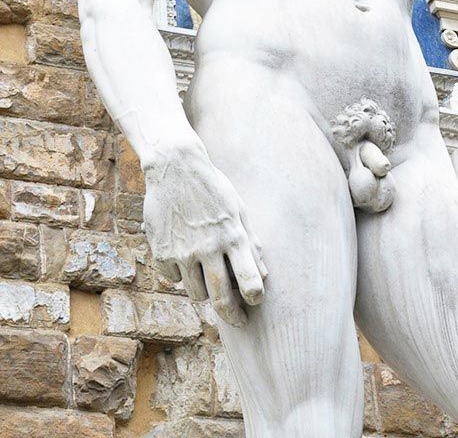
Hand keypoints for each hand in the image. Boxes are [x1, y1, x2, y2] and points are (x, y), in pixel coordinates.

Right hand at [143, 143, 266, 326]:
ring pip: (196, 294)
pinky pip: (174, 280)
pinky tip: (184, 256)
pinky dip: (181, 275)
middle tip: (239, 322)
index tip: (256, 303)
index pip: (249, 279)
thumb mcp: (238, 209)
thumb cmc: (212, 188)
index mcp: (232, 235)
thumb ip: (250, 242)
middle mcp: (209, 247)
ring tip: (207, 274)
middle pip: (221, 298)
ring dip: (204, 291)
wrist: (175, 168)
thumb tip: (263, 276)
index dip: (255, 297)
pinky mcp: (162, 253)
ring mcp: (183, 252)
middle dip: (233, 315)